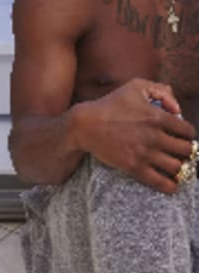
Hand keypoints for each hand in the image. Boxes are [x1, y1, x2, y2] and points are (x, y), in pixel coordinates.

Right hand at [79, 78, 196, 193]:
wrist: (84, 125)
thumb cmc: (109, 104)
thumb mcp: (134, 87)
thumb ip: (161, 90)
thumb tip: (178, 109)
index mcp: (157, 117)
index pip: (188, 131)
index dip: (187, 134)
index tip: (181, 137)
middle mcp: (154, 136)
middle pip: (186, 150)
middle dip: (186, 151)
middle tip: (179, 151)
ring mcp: (144, 153)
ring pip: (177, 167)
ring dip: (180, 167)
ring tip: (175, 165)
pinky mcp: (134, 167)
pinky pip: (161, 182)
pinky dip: (171, 186)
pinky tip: (172, 184)